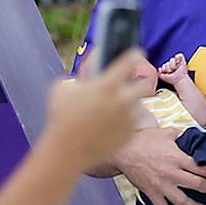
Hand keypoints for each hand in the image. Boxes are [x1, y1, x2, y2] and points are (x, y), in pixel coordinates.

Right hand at [42, 53, 148, 172]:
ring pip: (137, 106)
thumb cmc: (61, 117)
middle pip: (144, 85)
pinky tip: (112, 124)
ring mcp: (128, 118)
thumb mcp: (63, 89)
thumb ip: (79, 78)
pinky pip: (131, 123)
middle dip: (140, 83)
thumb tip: (88, 77)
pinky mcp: (129, 134)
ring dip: (130, 104)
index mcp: (108, 84)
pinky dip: (125, 122)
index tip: (136, 53)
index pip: (130, 61)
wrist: (67, 151)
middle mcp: (123, 99)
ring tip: (116, 108)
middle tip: (132, 84)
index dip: (134, 54)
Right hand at [114, 123, 205, 204]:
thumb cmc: (143, 141)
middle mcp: (172, 173)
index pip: (202, 168)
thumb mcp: (166, 133)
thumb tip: (193, 138)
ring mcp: (162, 186)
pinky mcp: (152, 194)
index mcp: (177, 158)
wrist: (122, 150)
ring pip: (184, 202)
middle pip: (198, 185)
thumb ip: (181, 136)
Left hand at [155, 54, 191, 87]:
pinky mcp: (183, 61)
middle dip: (168, 67)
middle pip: (168, 62)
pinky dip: (178, 57)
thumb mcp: (163, 77)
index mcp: (169, 69)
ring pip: (172, 59)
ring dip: (172, 64)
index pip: (164, 65)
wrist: (179, 80)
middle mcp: (173, 66)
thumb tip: (159, 68)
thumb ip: (159, 73)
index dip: (164, 68)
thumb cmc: (172, 80)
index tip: (166, 72)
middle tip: (170, 71)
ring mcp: (178, 63)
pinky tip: (177, 62)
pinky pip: (180, 55)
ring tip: (174, 68)